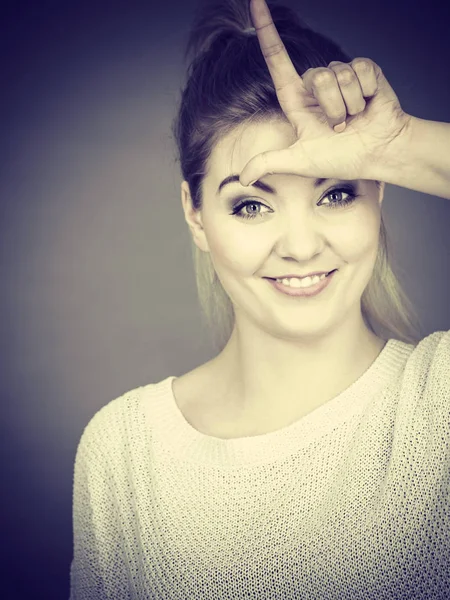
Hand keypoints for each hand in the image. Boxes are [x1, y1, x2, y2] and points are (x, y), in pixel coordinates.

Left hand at [239, 0, 411, 185]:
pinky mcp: (365, 70)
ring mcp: (341, 75)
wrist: (379, 154)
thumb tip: (241, 178)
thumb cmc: (341, 158)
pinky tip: (368, 104)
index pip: (276, 60)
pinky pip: (360, 70)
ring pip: (338, 75)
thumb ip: (269, 164)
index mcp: (297, 100)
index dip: (266, 30)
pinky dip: (365, 93)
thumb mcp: (300, 162)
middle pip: (316, 76)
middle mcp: (317, 84)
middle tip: (340, 128)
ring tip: (354, 119)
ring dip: (349, 105)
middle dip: (331, 108)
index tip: (254, 0)